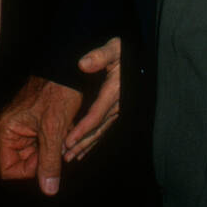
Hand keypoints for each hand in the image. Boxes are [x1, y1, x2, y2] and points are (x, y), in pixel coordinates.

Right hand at [0, 75, 81, 194]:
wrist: (67, 70)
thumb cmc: (57, 91)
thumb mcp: (54, 130)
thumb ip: (49, 161)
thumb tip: (48, 189)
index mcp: (6, 131)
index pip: (8, 171)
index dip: (30, 172)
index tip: (48, 160)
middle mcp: (10, 131)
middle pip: (24, 164)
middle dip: (45, 157)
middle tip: (59, 143)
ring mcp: (23, 128)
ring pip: (37, 154)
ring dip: (53, 148)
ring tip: (63, 132)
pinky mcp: (35, 125)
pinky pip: (44, 143)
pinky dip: (56, 140)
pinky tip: (65, 127)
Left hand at [63, 37, 120, 162]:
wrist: (141, 56)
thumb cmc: (125, 50)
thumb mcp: (113, 49)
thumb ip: (100, 55)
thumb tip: (82, 64)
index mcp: (115, 91)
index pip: (96, 115)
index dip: (82, 130)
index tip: (68, 141)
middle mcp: (118, 104)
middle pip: (97, 128)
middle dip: (81, 143)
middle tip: (64, 157)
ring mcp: (119, 108)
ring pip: (101, 131)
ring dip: (86, 145)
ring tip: (70, 158)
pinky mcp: (118, 109)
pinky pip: (105, 127)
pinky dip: (93, 138)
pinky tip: (84, 149)